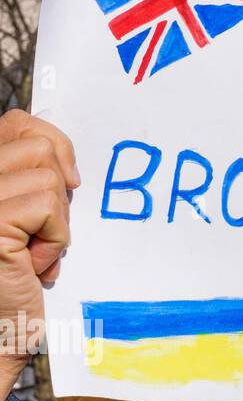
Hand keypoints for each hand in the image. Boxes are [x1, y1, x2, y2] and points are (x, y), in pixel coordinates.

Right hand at [0, 109, 79, 392]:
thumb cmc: (13, 277)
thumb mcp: (26, 218)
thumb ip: (31, 179)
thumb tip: (65, 159)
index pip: (17, 123)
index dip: (53, 144)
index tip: (70, 182)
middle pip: (39, 144)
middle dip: (59, 188)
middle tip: (43, 230)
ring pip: (47, 174)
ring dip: (57, 218)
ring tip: (33, 252)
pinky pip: (48, 207)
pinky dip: (55, 239)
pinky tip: (32, 267)